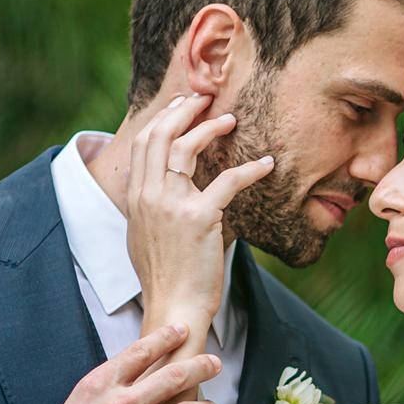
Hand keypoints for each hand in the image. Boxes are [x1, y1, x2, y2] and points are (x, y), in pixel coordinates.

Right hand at [126, 93, 276, 333]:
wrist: (172, 305)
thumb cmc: (166, 276)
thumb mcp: (145, 235)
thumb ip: (151, 207)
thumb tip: (160, 191)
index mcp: (136, 197)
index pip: (145, 142)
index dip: (166, 118)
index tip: (184, 105)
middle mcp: (148, 195)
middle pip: (160, 135)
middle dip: (184, 110)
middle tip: (206, 98)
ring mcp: (171, 205)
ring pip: (186, 148)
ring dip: (210, 128)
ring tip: (231, 119)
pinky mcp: (199, 218)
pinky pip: (228, 181)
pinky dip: (251, 168)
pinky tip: (267, 163)